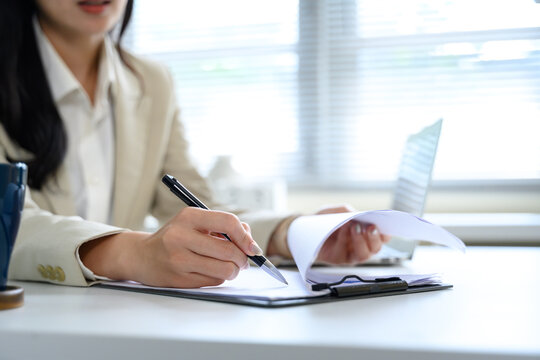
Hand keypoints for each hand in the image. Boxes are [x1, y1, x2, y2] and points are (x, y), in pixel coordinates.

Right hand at [80, 207, 261, 287]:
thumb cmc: (176, 237)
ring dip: (233, 271)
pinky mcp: (179, 279)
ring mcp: (179, 259)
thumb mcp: (195, 222)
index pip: (227, 222)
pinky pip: (214, 281)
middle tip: (243, 261)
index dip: (245, 237)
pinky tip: (210, 271)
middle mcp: (181, 236)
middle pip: (229, 250)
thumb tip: (249, 240)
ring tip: (229, 267)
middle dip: (243, 259)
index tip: (253, 247)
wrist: (142, 256)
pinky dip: (219, 277)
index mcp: (188, 216)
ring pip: (224, 269)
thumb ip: (223, 226)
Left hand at [314, 205, 390, 263]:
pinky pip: (345, 254)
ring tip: (355, 228)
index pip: (383, 237)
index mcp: (366, 234)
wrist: (305, 229)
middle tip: (370, 226)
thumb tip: (357, 214)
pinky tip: (342, 230)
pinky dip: (344, 240)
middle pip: (376, 248)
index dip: (386, 232)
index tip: (384, 224)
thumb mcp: (336, 210)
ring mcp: (351, 254)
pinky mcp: (339, 259)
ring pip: (364, 255)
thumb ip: (348, 211)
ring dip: (361, 241)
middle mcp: (362, 245)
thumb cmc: (325, 220)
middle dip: (375, 237)